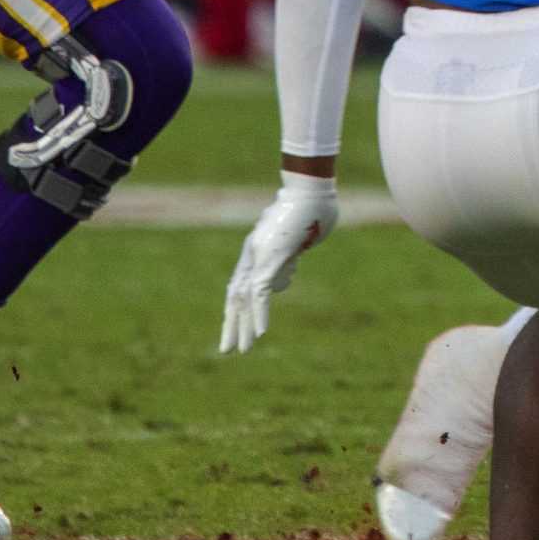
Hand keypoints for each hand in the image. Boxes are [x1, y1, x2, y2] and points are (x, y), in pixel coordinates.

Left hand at [220, 173, 337, 353]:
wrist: (310, 189)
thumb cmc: (311, 206)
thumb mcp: (297, 238)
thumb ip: (288, 258)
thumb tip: (284, 281)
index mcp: (258, 250)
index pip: (241, 285)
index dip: (237, 308)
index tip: (237, 328)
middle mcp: (253, 253)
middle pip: (236, 295)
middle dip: (232, 324)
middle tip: (227, 350)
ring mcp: (260, 255)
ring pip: (244, 298)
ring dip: (243, 326)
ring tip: (242, 350)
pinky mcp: (271, 257)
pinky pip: (261, 292)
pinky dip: (260, 313)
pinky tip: (259, 333)